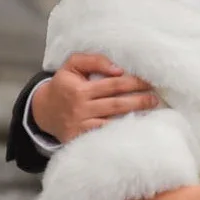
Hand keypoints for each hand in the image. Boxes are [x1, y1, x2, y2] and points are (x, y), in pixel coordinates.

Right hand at [30, 54, 158, 143]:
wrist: (43, 111)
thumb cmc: (64, 86)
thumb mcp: (71, 66)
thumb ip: (93, 61)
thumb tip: (118, 69)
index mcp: (80, 89)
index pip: (113, 85)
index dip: (133, 83)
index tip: (148, 81)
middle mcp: (81, 109)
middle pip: (117, 104)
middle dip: (139, 101)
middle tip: (155, 98)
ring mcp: (81, 126)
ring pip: (113, 122)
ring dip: (135, 118)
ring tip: (151, 112)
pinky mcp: (81, 139)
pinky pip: (105, 135)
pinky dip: (121, 132)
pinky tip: (136, 128)